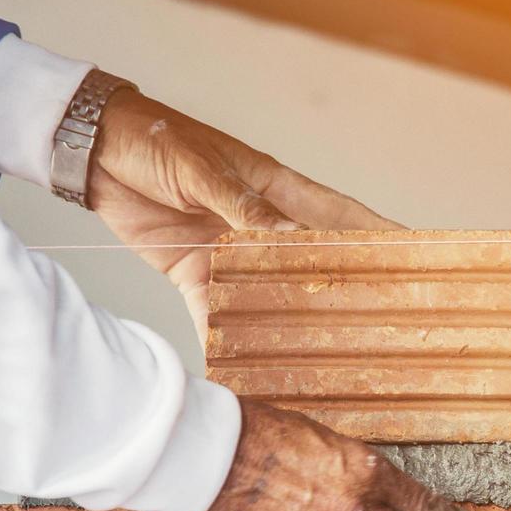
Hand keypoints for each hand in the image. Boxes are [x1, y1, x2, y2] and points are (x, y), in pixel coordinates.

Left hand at [89, 90, 397, 340]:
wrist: (90, 150)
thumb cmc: (153, 139)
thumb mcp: (200, 169)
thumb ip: (243, 206)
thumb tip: (290, 239)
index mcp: (277, 189)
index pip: (342, 216)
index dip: (382, 237)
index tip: (419, 259)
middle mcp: (262, 226)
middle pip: (316, 265)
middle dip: (349, 294)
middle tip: (385, 328)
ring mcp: (230, 254)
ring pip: (275, 296)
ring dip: (296, 324)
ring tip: (329, 361)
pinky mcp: (194, 275)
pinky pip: (219, 315)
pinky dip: (231, 343)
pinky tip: (250, 371)